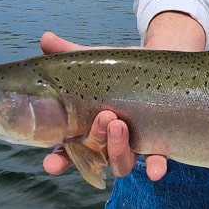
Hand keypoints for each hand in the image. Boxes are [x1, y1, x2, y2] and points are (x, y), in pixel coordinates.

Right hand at [38, 32, 167, 181]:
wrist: (163, 60)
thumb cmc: (122, 67)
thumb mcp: (96, 59)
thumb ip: (69, 51)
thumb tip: (45, 39)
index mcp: (87, 127)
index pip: (68, 151)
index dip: (59, 160)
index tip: (51, 164)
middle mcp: (108, 142)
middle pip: (95, 157)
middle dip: (96, 141)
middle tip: (104, 117)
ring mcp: (132, 146)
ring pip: (121, 163)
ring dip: (118, 151)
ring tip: (120, 125)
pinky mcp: (158, 145)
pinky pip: (155, 164)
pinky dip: (154, 168)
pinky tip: (155, 170)